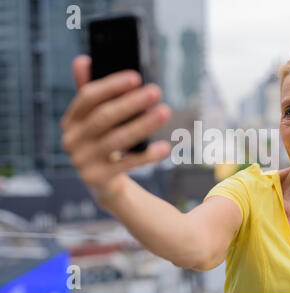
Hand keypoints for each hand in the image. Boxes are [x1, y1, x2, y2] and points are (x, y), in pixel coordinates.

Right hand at [60, 55, 171, 202]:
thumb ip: (90, 93)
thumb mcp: (94, 119)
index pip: (88, 97)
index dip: (111, 85)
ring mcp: (82, 161)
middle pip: (104, 117)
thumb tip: (83, 60)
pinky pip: (126, 164)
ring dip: (143, 125)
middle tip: (156, 91)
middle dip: (131, 103)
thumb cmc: (103, 142)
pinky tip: (165, 147)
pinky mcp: (96, 179)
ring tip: (165, 112)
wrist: (103, 182)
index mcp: (71, 120)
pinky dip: (147, 155)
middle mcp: (71, 140)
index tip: (136, 77)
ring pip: (117, 140)